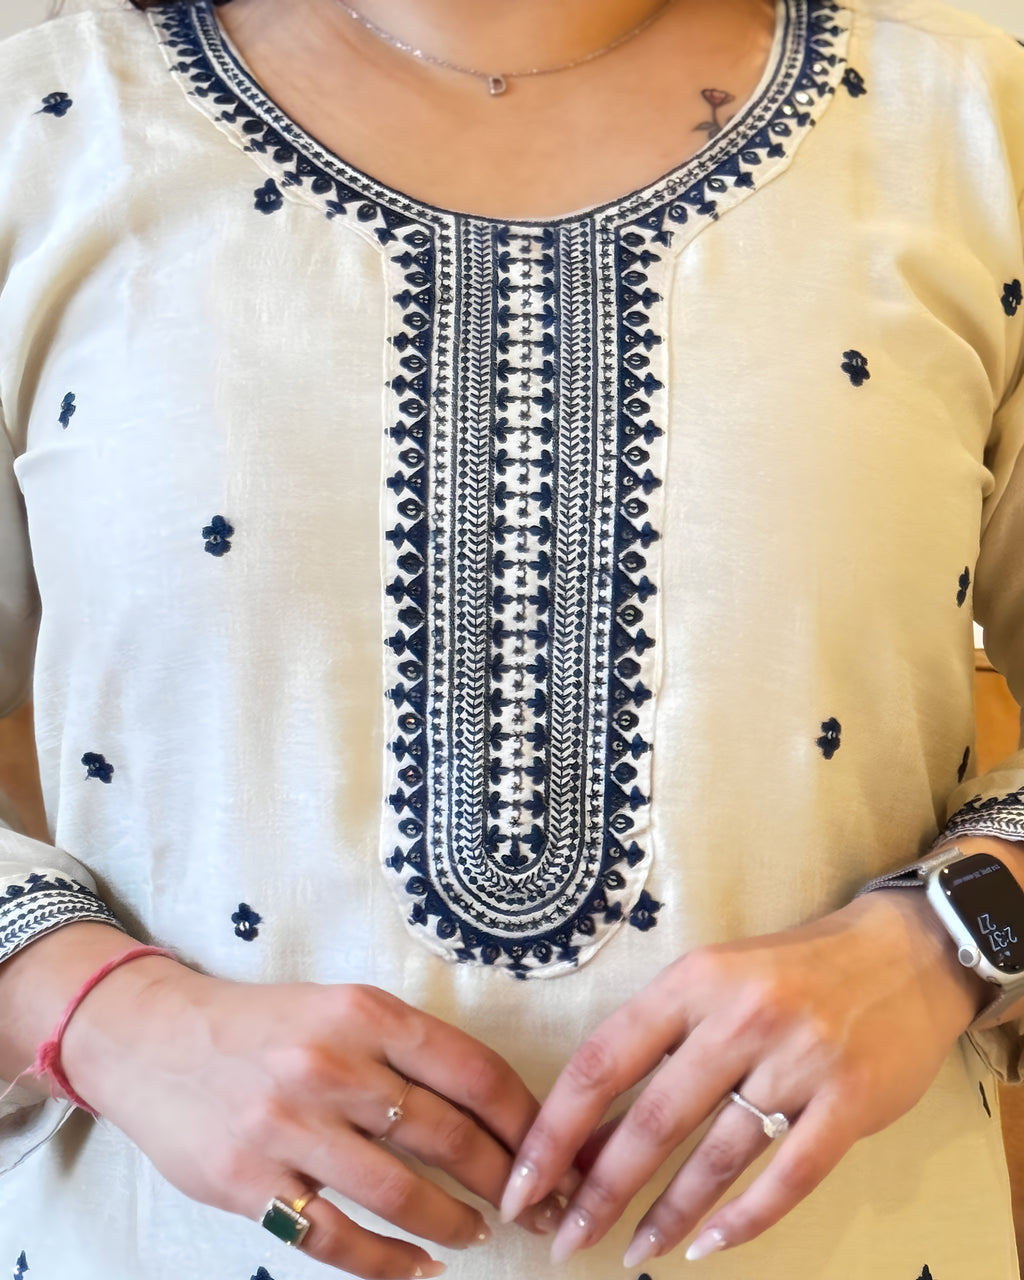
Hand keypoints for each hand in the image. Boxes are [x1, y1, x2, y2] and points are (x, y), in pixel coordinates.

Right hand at [60, 960, 548, 1278]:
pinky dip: (389, 1262)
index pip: (472, 1070)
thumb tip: (494, 1108)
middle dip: (507, 1180)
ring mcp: (287, 1126)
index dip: (525, 1120)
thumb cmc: (264, 1025)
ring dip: (454, 1223)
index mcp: (364, 1013)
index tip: (555, 1151)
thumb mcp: (339, 1008)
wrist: (152, 1038)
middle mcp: (331, 1064)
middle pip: (448, 1135)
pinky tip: (418, 1265)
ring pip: (400, 1192)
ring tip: (479, 1233)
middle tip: (539, 1205)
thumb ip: (406, 1051)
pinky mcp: (248, 1181)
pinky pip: (336, 1237)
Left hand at [500, 888, 987, 1267]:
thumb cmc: (788, 972)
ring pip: (717, 1156)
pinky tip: (706, 1248)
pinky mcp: (850, 1101)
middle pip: (655, 1118)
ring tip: (631, 1253)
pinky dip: (745, 1220)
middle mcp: (740, 1017)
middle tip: (566, 1237)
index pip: (605, 1060)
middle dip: (602, 1188)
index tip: (524, 1181)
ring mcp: (799, 1060)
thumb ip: (656, 1046)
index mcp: (693, 981)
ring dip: (667, 1214)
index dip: (557, 1127)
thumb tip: (589, 1134)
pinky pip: (788, 1176)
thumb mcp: (713, 981)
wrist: (901, 955)